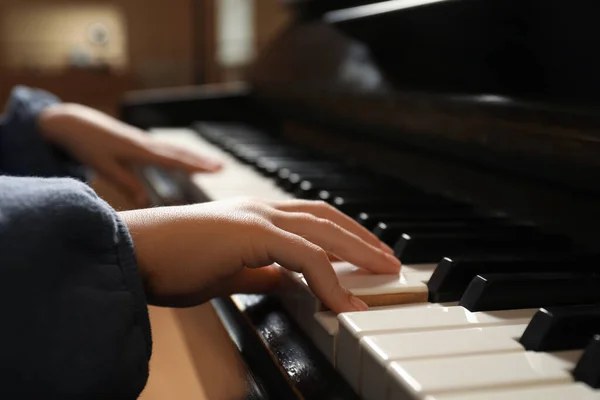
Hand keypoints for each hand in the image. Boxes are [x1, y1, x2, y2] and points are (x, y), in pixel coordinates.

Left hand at [39, 103, 221, 206]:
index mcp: (139, 150)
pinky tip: (188, 159)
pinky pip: (167, 148)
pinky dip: (181, 154)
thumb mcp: (104, 167)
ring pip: (175, 149)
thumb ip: (125, 184)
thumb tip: (145, 201)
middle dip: (202, 160)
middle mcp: (146, 143)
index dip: (195, 166)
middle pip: (180, 153)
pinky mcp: (141, 142)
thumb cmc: (87, 144)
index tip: (214, 170)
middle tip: (223, 167)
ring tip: (213, 164)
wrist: (74, 122)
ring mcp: (145, 141)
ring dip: (195, 157)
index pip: (173, 159)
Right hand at [120, 198, 399, 312]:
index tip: (366, 256)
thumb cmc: (172, 262)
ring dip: (359, 253)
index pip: (313, 219)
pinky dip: (328, 279)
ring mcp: (257, 216)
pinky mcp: (250, 232)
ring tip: (385, 273)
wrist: (133, 252)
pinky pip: (304, 256)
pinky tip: (343, 302)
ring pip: (324, 232)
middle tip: (390, 261)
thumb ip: (263, 275)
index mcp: (256, 215)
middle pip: (328, 219)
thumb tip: (292, 285)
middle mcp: (261, 208)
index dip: (344, 235)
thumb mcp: (230, 273)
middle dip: (364, 240)